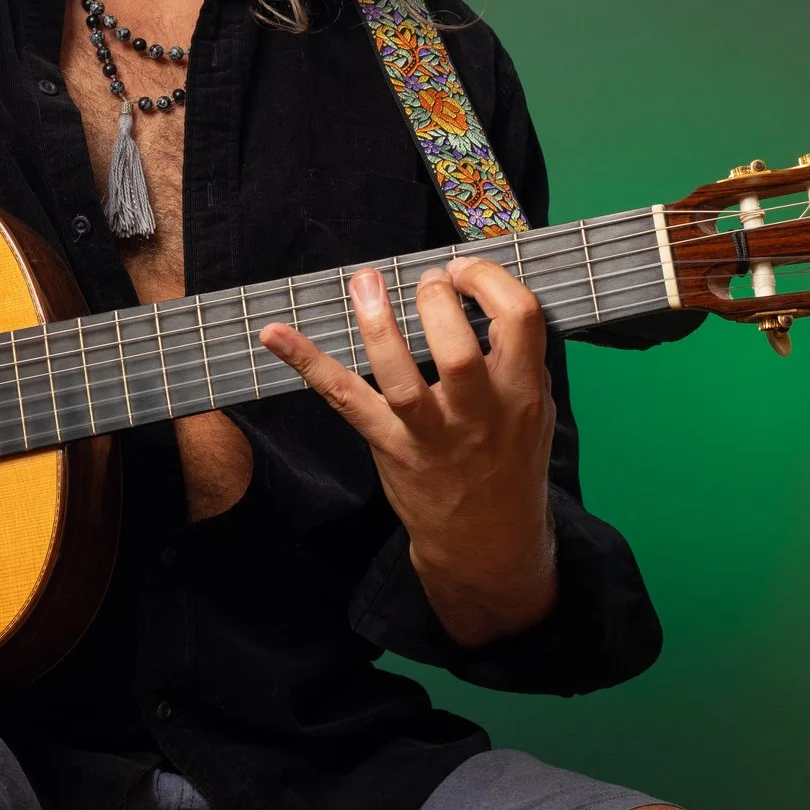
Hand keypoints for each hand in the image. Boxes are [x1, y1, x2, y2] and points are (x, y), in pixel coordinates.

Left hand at [259, 257, 556, 645]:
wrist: (487, 540)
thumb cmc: (509, 462)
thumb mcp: (535, 410)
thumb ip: (518, 358)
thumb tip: (484, 293)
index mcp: (523, 393)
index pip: (521, 319)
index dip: (490, 279)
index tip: (465, 268)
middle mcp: (478, 415)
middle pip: (457, 349)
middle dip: (437, 300)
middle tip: (428, 281)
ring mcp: (430, 434)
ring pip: (400, 377)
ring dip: (377, 325)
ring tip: (365, 282)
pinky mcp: (388, 445)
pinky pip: (344, 399)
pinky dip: (307, 363)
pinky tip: (274, 334)